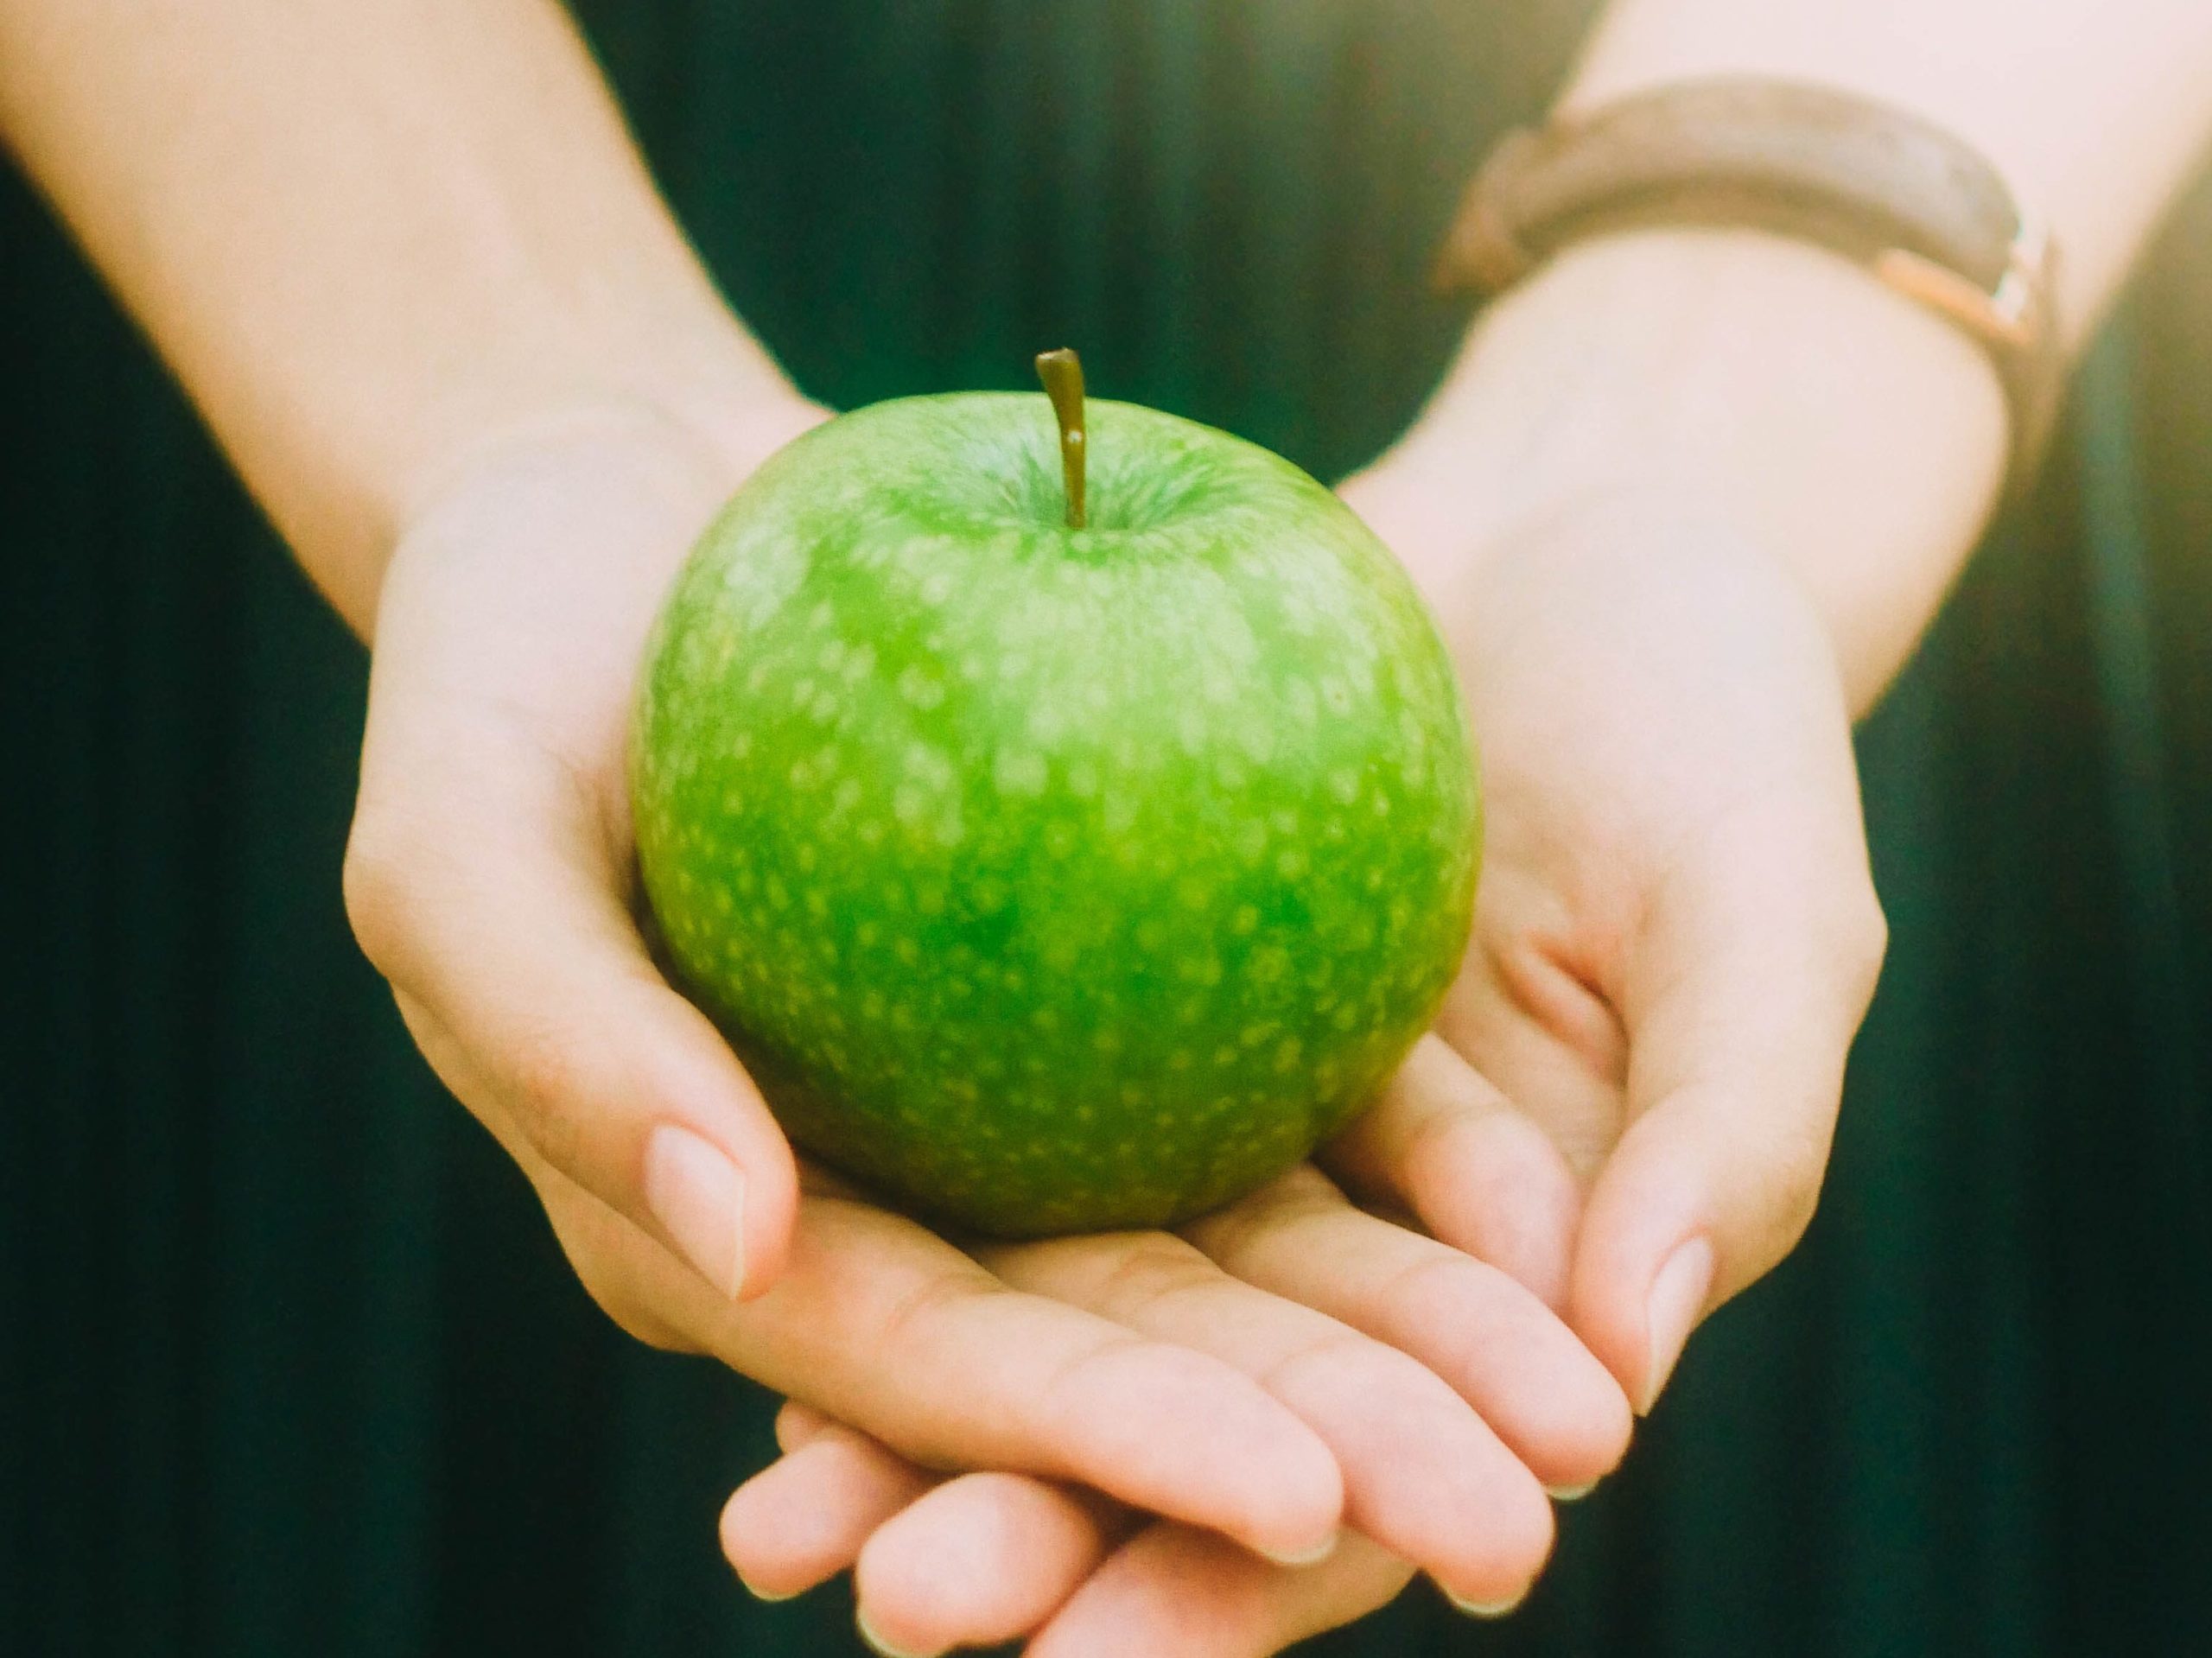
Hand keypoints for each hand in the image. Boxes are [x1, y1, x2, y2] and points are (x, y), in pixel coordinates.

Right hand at [341, 400, 1625, 1621]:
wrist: (618, 495)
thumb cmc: (497, 660)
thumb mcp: (455, 835)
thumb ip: (560, 1039)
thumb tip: (736, 1238)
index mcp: (729, 1230)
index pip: (925, 1370)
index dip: (1108, 1451)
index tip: (1305, 1503)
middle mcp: (885, 1204)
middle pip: (1111, 1350)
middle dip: (1314, 1454)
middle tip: (1520, 1530)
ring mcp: (1003, 1106)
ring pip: (1223, 1252)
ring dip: (1403, 1347)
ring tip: (1583, 1426)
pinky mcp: (1096, 988)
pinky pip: (1261, 1082)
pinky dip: (1398, 1162)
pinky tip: (1547, 1216)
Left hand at [711, 476, 1874, 1657]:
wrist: (1583, 526)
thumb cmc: (1715, 715)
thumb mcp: (1770, 914)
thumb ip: (1732, 1136)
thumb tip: (1627, 1368)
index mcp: (1509, 1283)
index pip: (1375, 1479)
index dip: (1243, 1584)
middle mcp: (1342, 1232)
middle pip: (1180, 1421)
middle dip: (1042, 1528)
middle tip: (900, 1604)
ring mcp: (1227, 1117)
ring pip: (1065, 1301)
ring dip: (925, 1418)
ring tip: (775, 1527)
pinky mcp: (1127, 996)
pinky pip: (1005, 1118)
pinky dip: (900, 1201)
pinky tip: (763, 1259)